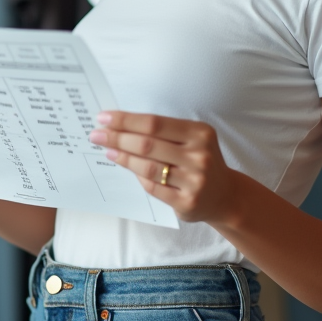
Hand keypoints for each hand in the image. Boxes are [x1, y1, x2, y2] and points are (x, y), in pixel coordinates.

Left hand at [89, 111, 241, 224]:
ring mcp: (195, 180)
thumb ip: (164, 133)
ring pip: (148, 167)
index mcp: (200, 133)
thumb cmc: (200, 161)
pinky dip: (136, 176)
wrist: (225, 195)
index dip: (126, 120)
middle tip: (96, 134)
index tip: (104, 118)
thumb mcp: (192, 139)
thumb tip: (121, 126)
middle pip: (148, 144)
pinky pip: (153, 187)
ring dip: (123, 157)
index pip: (155, 123)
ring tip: (107, 150)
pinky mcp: (187, 202)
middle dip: (118, 137)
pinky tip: (125, 166)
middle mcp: (200, 155)